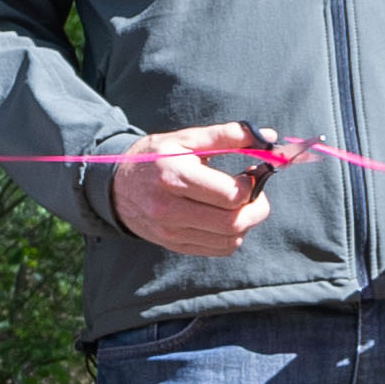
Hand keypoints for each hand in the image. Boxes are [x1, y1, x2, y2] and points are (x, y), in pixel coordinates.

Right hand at [108, 119, 278, 258]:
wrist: (115, 187)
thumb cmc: (154, 157)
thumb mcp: (185, 139)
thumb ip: (227, 135)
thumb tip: (269, 137)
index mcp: (174, 177)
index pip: (231, 195)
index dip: (252, 185)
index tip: (251, 173)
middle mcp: (170, 209)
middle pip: (234, 223)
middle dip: (257, 208)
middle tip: (255, 192)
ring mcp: (171, 232)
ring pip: (230, 240)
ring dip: (246, 222)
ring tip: (239, 203)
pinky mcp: (175, 245)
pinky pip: (219, 249)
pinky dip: (232, 235)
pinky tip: (225, 216)